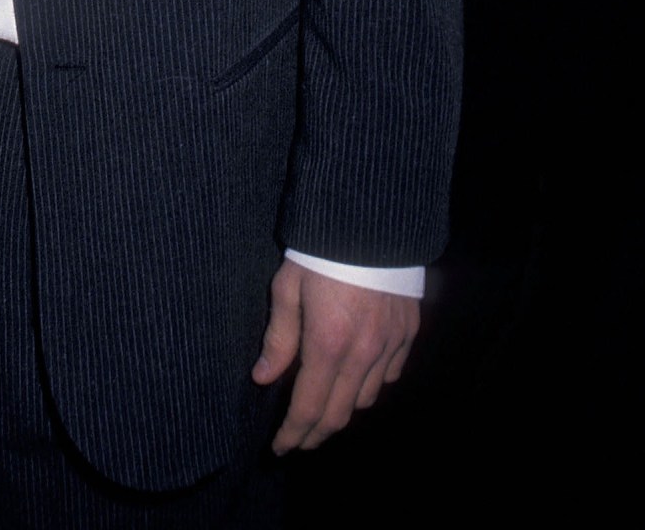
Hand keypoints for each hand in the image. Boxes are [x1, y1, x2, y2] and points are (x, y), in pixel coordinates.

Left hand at [252, 260, 417, 453]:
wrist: (370, 222)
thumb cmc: (320, 252)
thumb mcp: (287, 287)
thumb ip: (278, 338)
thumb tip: (263, 378)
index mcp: (328, 344)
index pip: (309, 407)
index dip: (293, 434)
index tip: (280, 448)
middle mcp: (362, 354)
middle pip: (340, 414)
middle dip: (316, 434)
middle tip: (298, 441)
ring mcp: (389, 346)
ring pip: (366, 399)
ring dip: (343, 409)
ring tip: (323, 408)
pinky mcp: (407, 333)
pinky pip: (390, 375)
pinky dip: (371, 383)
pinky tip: (356, 377)